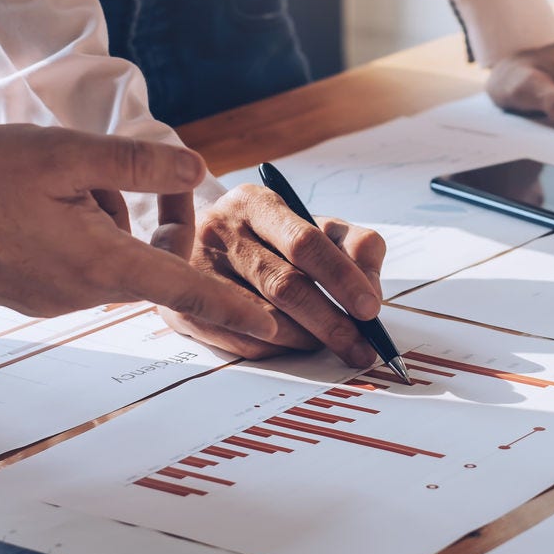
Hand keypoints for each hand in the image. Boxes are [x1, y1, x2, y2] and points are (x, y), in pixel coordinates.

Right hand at [0, 125, 278, 340]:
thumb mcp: (71, 153)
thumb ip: (140, 163)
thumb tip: (198, 167)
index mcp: (101, 265)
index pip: (185, 291)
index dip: (233, 308)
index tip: (272, 329)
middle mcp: (81, 295)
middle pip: (149, 261)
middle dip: (153, 213)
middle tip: (142, 160)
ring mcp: (52, 301)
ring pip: (111, 257)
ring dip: (107, 216)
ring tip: (59, 175)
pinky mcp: (28, 296)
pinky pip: (76, 264)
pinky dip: (77, 230)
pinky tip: (37, 199)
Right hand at [150, 186, 387, 367]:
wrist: (200, 246)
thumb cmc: (272, 239)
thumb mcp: (315, 226)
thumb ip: (355, 246)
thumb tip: (372, 289)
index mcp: (254, 202)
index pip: (304, 242)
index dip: (342, 278)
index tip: (370, 309)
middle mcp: (219, 230)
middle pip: (285, 286)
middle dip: (331, 322)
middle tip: (361, 346)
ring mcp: (196, 271)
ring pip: (265, 320)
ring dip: (307, 339)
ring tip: (329, 343)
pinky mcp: (182, 308)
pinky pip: (243, 342)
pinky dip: (278, 350)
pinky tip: (293, 346)